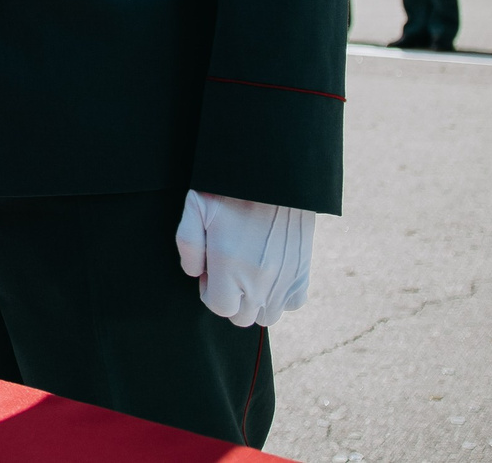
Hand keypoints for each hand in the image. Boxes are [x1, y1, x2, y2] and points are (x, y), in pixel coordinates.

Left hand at [175, 190, 315, 328]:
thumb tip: (195, 274)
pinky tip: (271, 274)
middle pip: (242, 317)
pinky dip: (282, 296)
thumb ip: (188, 246)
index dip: (210, 290)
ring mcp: (285, 279)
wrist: (275, 174)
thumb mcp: (196, 208)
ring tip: (248, 273)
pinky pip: (293, 303)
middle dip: (231, 298)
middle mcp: (260, 279)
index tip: (212, 269)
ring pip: (268, 315)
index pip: (219, 307)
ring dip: (256, 301)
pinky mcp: (303, 272)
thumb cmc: (231, 189)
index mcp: (230, 265)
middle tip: (229, 269)